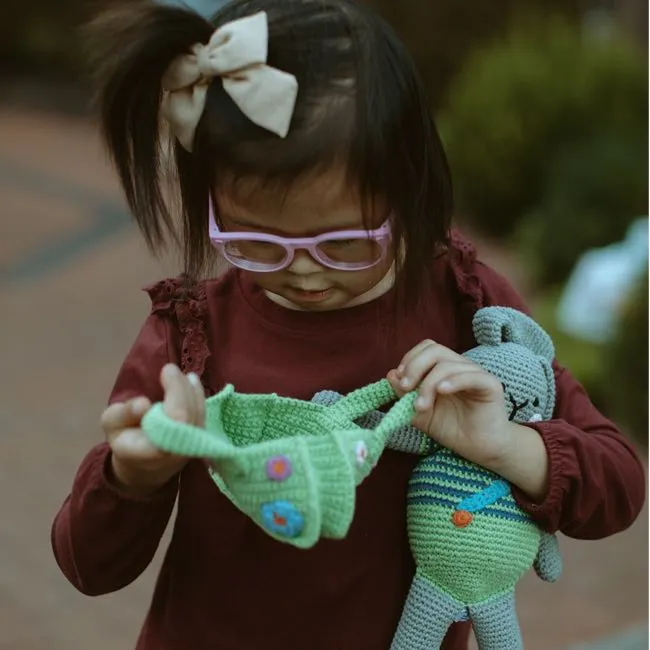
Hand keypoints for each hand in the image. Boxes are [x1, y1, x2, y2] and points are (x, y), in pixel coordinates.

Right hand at [102, 364, 204, 495]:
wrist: (145, 463)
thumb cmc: (125, 438)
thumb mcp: (112, 425)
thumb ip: (123, 414)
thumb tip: (143, 404)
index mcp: (147, 452)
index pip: (166, 433)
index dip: (172, 406)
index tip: (164, 380)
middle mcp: (174, 452)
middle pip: (185, 418)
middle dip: (179, 390)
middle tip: (168, 369)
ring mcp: (191, 446)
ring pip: (197, 414)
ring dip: (189, 389)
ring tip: (176, 372)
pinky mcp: (201, 438)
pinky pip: (203, 414)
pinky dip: (197, 394)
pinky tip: (190, 379)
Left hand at [387, 340, 512, 467]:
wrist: (478, 449)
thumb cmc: (452, 428)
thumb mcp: (420, 413)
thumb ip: (405, 395)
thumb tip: (391, 374)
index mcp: (445, 369)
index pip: (427, 348)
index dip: (410, 359)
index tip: (400, 380)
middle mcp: (460, 366)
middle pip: (435, 350)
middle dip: (415, 367)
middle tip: (406, 388)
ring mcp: (476, 374)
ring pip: (447, 365)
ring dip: (428, 384)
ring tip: (421, 406)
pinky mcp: (490, 385)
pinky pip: (471, 376)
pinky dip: (453, 381)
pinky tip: (441, 392)